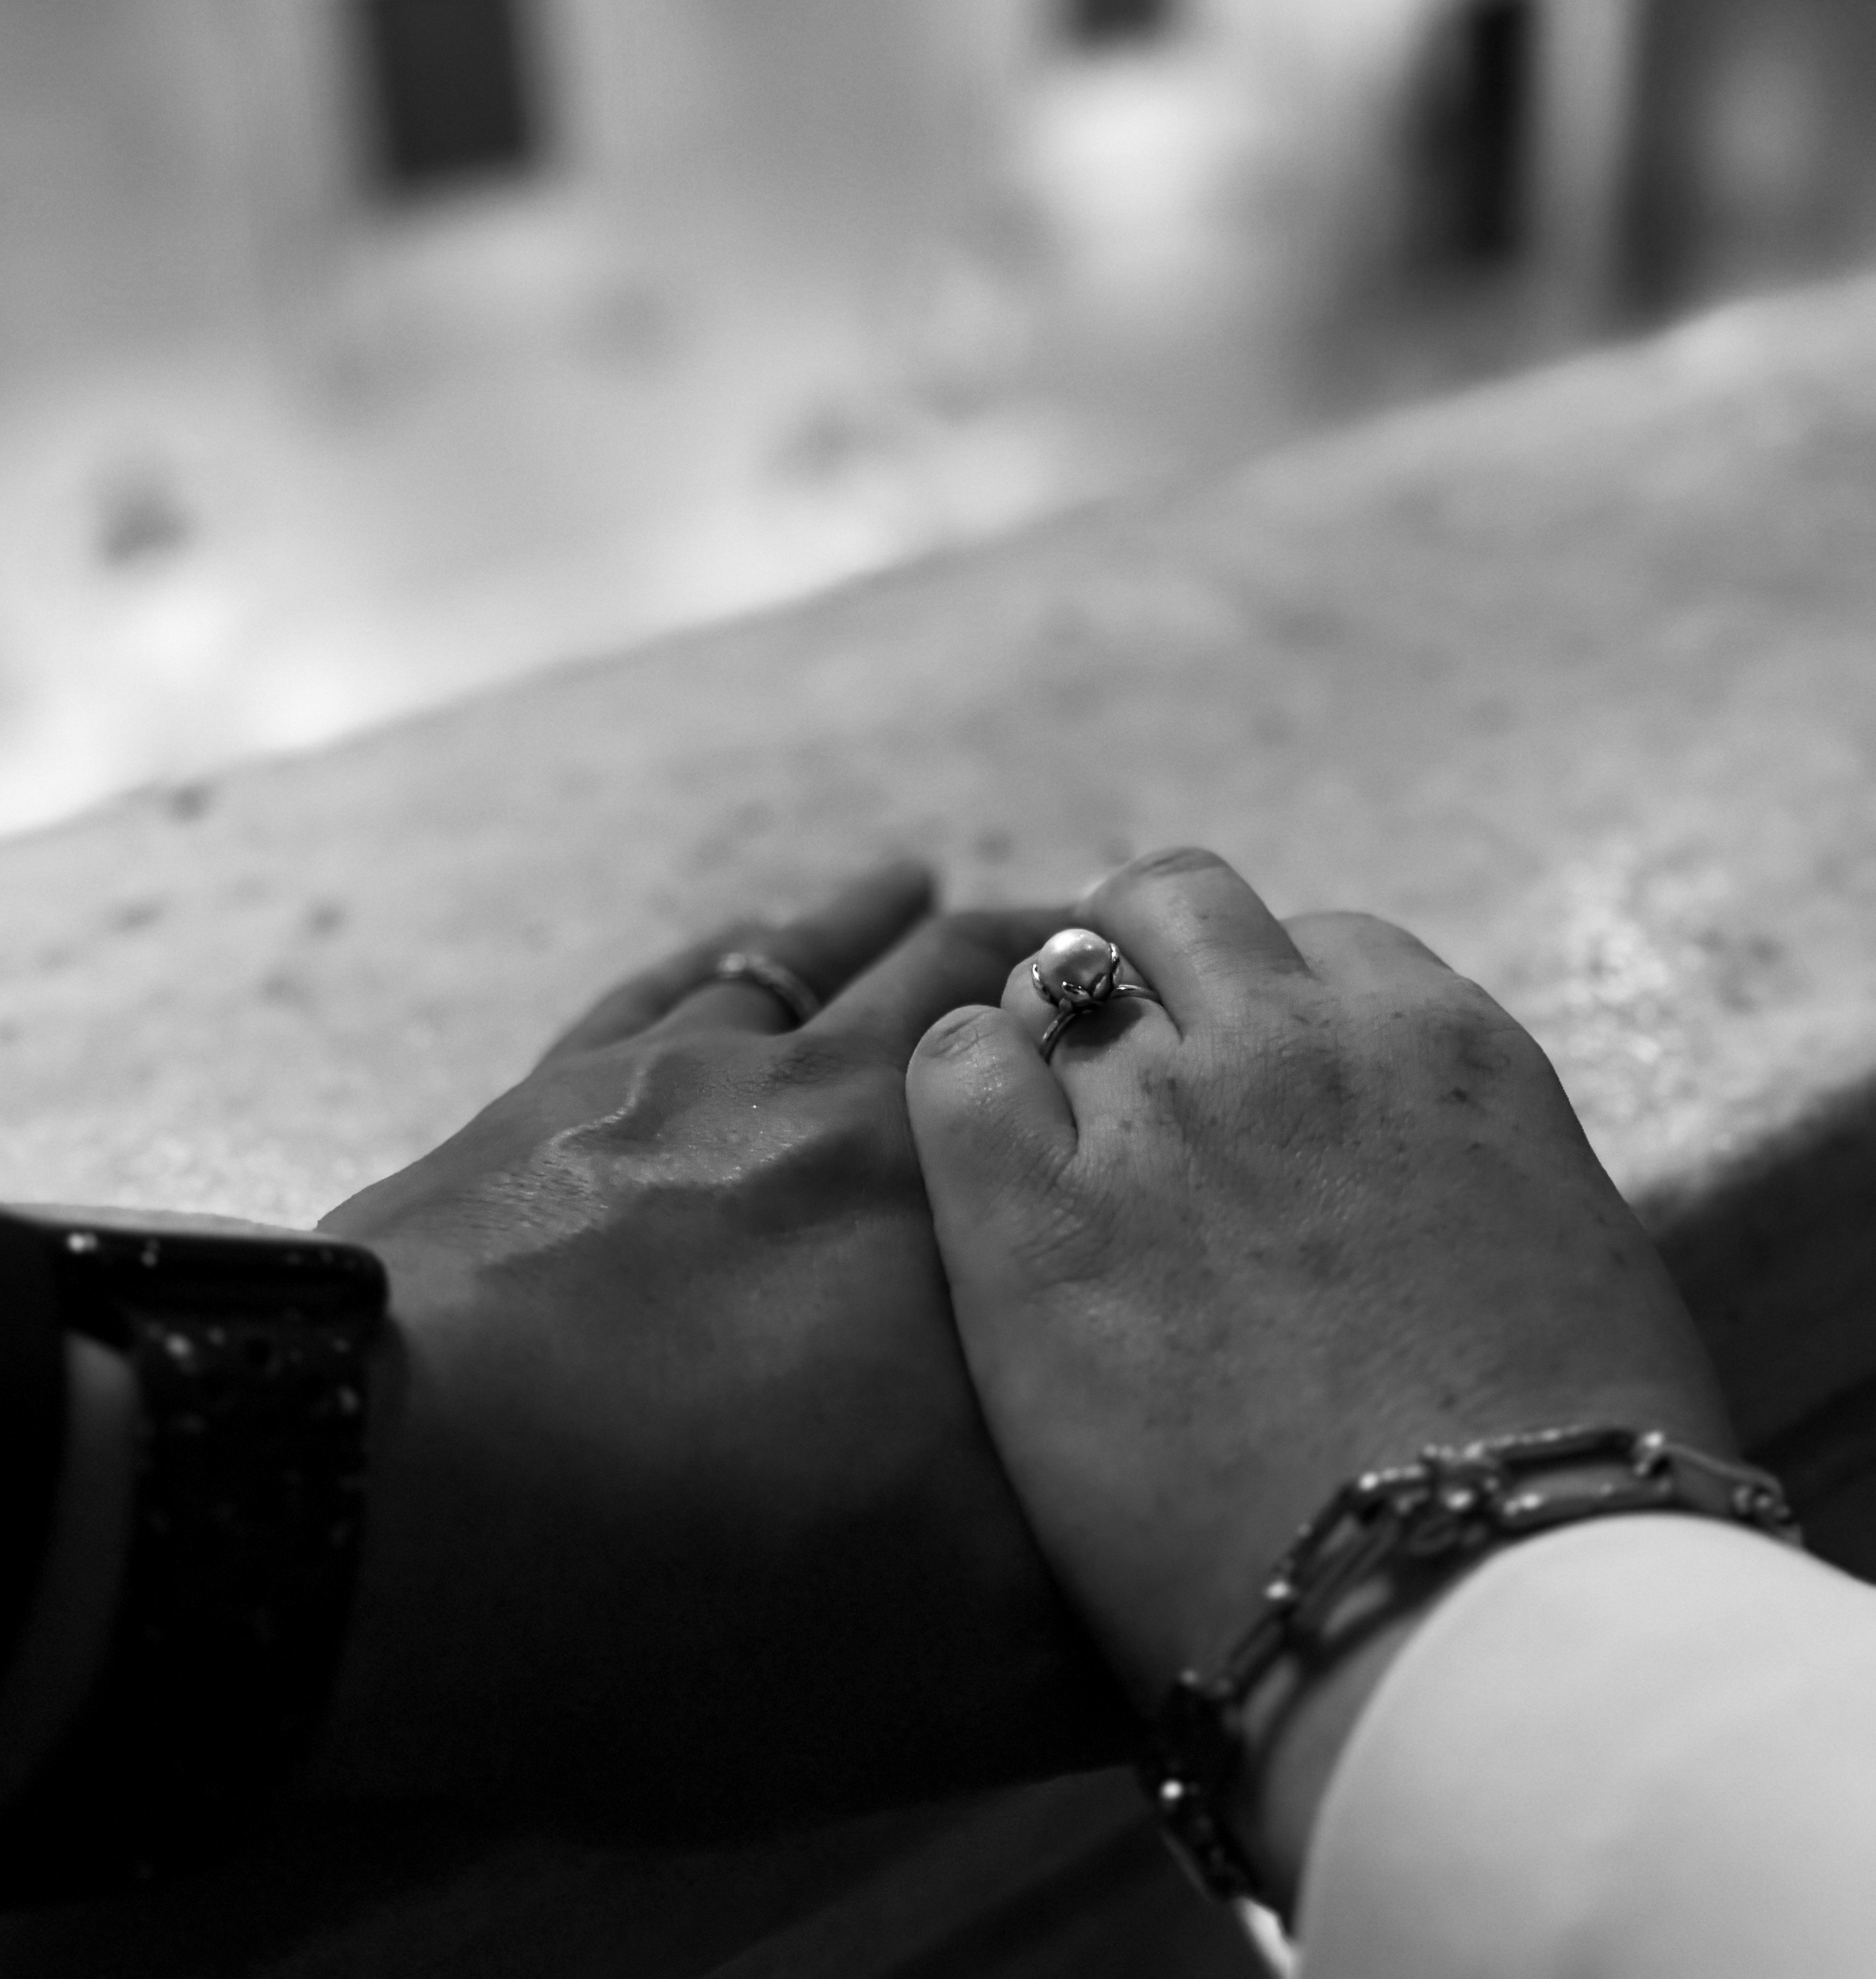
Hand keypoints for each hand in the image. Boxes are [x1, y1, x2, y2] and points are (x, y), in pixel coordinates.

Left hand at [311, 863, 1128, 1837]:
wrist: (394, 1522)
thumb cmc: (684, 1597)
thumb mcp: (952, 1677)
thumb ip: (1104, 1624)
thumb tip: (1209, 1589)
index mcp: (959, 1220)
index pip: (1103, 1102)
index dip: (1163, 1068)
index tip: (1203, 1052)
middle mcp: (843, 1109)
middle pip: (967, 982)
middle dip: (1044, 961)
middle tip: (1095, 945)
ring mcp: (687, 1081)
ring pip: (818, 957)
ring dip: (890, 922)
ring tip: (930, 885)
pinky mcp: (555, 1094)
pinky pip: (674, 983)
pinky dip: (738, 950)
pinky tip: (755, 942)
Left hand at [905, 848, 1733, 1894]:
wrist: (1476, 1610)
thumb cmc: (1556, 1489)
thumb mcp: (1559, 1278)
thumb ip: (1457, 1186)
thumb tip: (1410, 1190)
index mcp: (1440, 1049)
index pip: (1326, 945)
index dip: (1278, 1005)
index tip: (1261, 1079)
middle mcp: (1294, 1042)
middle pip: (1180, 906)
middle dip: (1148, 965)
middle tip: (1125, 1066)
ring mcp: (1160, 1117)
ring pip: (1061, 973)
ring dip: (1049, 1025)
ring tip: (1043, 1125)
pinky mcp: (1038, 1221)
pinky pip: (955, 1071)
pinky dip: (957, 1088)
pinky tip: (972, 1165)